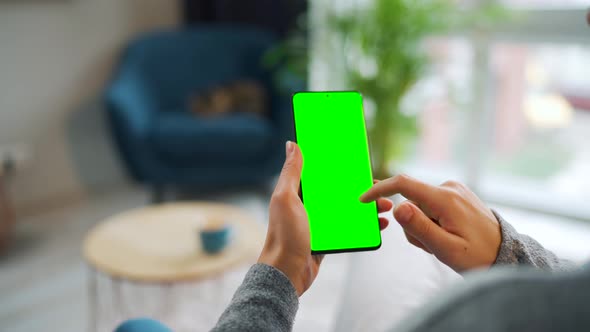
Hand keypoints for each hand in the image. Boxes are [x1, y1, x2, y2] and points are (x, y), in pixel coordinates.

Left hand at [258, 141, 391, 295]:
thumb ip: (291, 172)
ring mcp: (320, 223)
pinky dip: (365, 226)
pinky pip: (350, 229)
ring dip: (368, 208)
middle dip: (362, 190)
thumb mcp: (286, 198)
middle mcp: (309, 206)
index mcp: (298, 193)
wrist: (287, 273)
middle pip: (340, 192)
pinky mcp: (328, 239)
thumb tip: (292, 144)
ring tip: (386, 207)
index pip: (323, 175)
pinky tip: (379, 225)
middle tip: (381, 188)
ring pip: (349, 210)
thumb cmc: (284, 235)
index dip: (340, 168)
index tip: (360, 162)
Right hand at [360, 175, 500, 272]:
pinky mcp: (455, 194)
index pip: (403, 185)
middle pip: (411, 202)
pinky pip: (431, 205)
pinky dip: (432, 221)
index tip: (363, 200)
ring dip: (424, 225)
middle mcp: (449, 188)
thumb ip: (420, 228)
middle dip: (413, 225)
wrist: (505, 254)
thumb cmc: (477, 256)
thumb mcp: (445, 249)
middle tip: (432, 245)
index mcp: (445, 199)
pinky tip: (447, 234)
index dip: (379, 190)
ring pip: (420, 206)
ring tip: (443, 242)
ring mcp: (453, 189)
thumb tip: (397, 207)